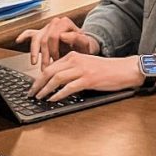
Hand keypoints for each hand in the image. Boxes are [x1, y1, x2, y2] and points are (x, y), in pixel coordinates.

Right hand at [16, 16, 99, 69]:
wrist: (85, 46)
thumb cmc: (85, 46)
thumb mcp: (86, 44)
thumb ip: (78, 38)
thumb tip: (63, 35)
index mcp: (65, 23)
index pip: (54, 36)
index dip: (53, 51)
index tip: (55, 62)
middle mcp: (55, 23)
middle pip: (44, 39)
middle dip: (44, 56)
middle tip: (46, 68)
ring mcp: (47, 28)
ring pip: (36, 39)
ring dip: (35, 52)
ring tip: (35, 63)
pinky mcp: (41, 33)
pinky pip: (30, 33)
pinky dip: (24, 36)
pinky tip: (19, 41)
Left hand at [29, 53, 143, 102]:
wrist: (124, 69)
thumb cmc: (107, 70)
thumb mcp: (87, 65)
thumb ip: (72, 70)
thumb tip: (57, 82)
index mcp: (74, 56)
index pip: (51, 66)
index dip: (39, 78)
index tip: (34, 86)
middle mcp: (76, 61)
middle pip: (50, 71)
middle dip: (38, 83)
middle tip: (31, 93)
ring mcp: (82, 70)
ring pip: (57, 78)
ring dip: (45, 89)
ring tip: (39, 97)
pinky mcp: (88, 80)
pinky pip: (69, 87)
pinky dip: (59, 94)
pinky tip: (53, 99)